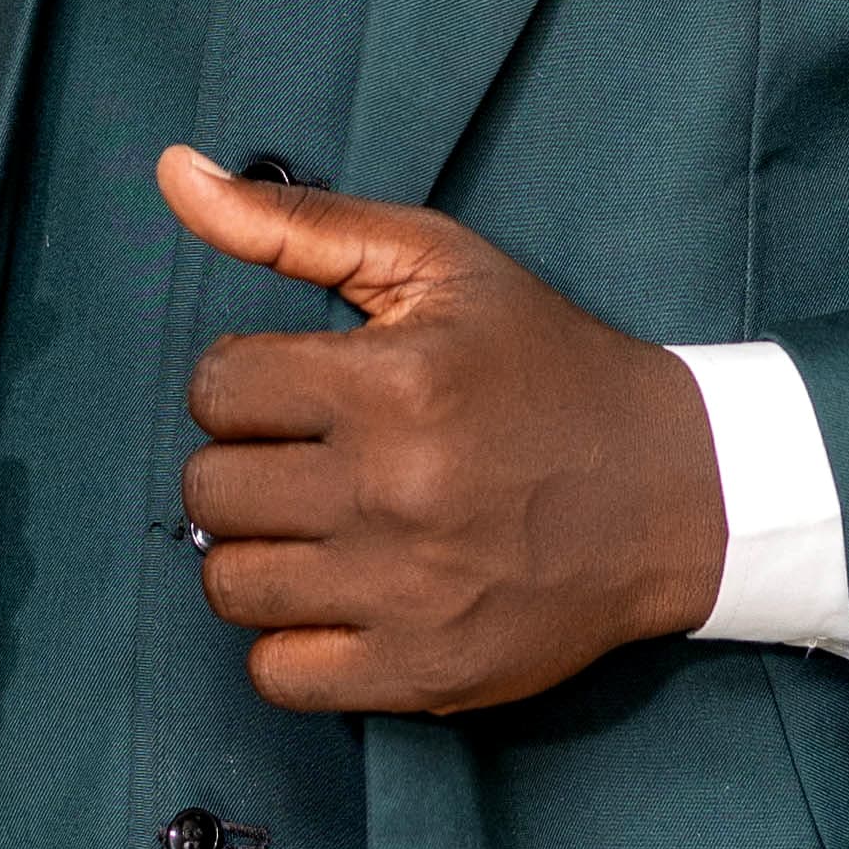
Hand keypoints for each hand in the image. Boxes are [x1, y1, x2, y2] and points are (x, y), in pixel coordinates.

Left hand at [160, 148, 727, 715]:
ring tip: (323, 528)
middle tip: (310, 461)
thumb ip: (296, 223)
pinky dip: (294, 641)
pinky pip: (278, 675)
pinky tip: (343, 596)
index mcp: (393, 382)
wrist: (675, 490)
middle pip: (210, 492)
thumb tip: (173, 173)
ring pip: (230, 585)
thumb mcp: (438, 265)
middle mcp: (393, 491)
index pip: (217, 390)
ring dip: (261, 554)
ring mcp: (406, 593)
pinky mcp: (422, 672)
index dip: (247, 383)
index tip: (300, 392)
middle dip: (246, 467)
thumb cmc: (544, 365)